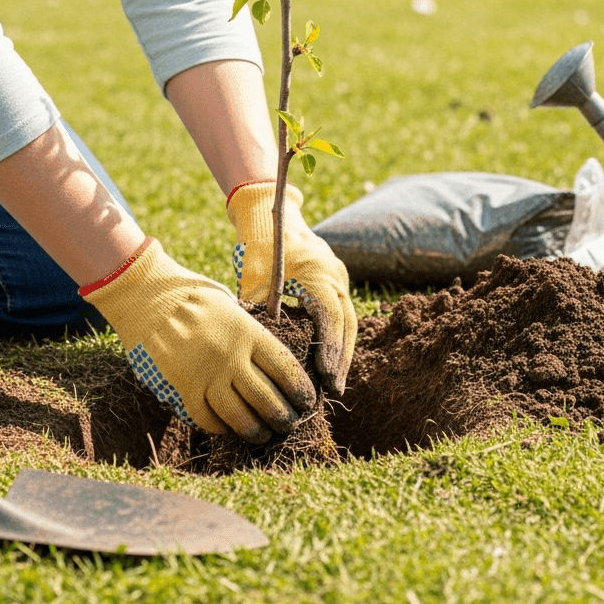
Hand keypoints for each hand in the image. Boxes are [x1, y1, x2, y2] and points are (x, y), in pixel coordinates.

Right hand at [81, 238, 314, 441]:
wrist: (148, 296)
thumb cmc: (194, 297)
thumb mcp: (232, 307)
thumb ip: (252, 333)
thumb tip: (274, 362)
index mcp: (248, 332)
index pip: (286, 369)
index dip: (301, 391)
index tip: (306, 402)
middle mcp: (231, 356)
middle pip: (267, 399)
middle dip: (283, 418)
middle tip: (289, 425)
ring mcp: (206, 374)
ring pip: (239, 417)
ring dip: (256, 431)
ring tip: (263, 436)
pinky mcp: (182, 387)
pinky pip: (206, 418)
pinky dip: (220, 429)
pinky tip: (229, 429)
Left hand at [227, 182, 355, 394]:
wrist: (271, 214)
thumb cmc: (258, 248)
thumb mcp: (254, 281)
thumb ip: (261, 314)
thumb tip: (262, 355)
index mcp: (316, 274)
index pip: (330, 318)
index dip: (330, 350)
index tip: (326, 377)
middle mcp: (335, 275)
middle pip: (347, 323)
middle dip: (341, 358)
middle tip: (335, 389)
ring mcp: (340, 275)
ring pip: (349, 319)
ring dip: (343, 350)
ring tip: (335, 381)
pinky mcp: (337, 278)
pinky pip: (343, 310)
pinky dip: (339, 334)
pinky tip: (331, 357)